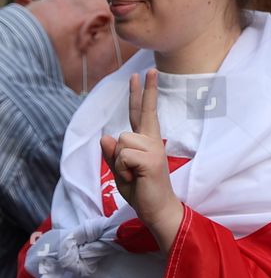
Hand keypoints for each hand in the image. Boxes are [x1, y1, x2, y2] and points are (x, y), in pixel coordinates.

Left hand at [100, 70, 182, 240]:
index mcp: (146, 142)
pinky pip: (123, 155)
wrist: (157, 209)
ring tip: (133, 174)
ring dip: (120, 161)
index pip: (141, 113)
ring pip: (122, 141)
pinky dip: (123, 169)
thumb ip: (113, 154)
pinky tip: (135, 178)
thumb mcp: (121, 170)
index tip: (146, 73)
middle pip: (140, 114)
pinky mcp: (152, 160)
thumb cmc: (141, 190)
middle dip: (144, 91)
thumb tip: (106, 136)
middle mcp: (152, 141)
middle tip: (149, 68)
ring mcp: (154, 149)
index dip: (143, 94)